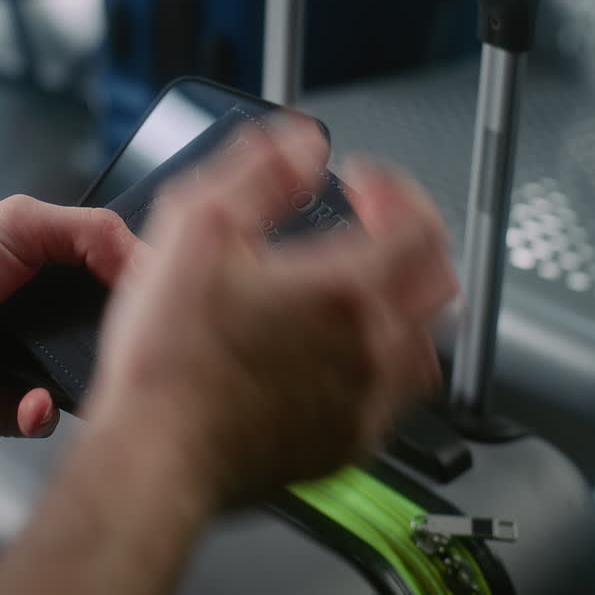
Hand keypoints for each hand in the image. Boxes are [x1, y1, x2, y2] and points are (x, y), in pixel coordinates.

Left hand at [0, 195, 143, 440]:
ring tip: (75, 375)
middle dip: (128, 344)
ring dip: (90, 383)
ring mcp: (37, 366)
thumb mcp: (16, 224)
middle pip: (120, 334)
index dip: (151, 290)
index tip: (169, 302)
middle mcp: (56, 319)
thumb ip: (90, 233)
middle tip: (133, 347)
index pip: (129, 278)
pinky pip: (51, 420)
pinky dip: (43, 412)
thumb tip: (151, 263)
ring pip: (93, 382)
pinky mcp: (14, 410)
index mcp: (62, 269)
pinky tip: (29, 401)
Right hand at [86, 121, 456, 505]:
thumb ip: (259, 173)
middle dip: (413, 240)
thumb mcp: (196, 228)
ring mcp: (365, 402)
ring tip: (367, 293)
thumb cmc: (169, 356)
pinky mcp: (344, 445)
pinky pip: (394, 400)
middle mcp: (372, 347)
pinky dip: (383, 366)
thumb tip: (302, 142)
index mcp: (345, 289)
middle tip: (375, 227)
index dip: (398, 189)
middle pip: (439, 282)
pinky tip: (343, 360)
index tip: (365, 182)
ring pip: (427, 346)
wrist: (155, 453)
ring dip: (407, 306)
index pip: (419, 223)